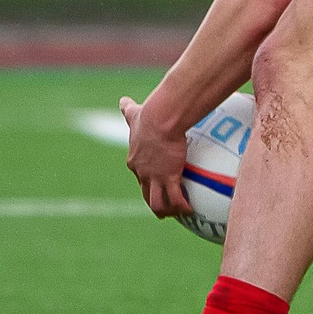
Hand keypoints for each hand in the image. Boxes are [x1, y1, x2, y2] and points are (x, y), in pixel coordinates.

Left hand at [119, 96, 192, 218]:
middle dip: (155, 203)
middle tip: (165, 209)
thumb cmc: (149, 116)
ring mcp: (154, 177)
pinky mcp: (168, 178)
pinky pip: (174, 199)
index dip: (147, 183)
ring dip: (167, 211)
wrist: (160, 120)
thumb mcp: (135, 113)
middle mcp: (142, 173)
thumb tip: (122, 100)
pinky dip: (182, 207)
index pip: (140, 177)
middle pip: (146, 194)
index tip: (156, 186)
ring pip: (157, 203)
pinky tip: (190, 210)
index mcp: (135, 161)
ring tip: (178, 213)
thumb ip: (128, 109)